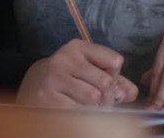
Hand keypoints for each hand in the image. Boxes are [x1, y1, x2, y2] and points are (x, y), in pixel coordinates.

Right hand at [16, 40, 138, 107]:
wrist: (33, 84)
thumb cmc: (69, 76)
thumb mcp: (89, 69)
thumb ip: (114, 79)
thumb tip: (130, 93)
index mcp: (79, 47)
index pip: (114, 61)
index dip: (116, 76)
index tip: (109, 82)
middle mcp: (65, 59)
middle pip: (106, 82)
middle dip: (109, 97)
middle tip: (103, 103)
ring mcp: (55, 78)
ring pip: (93, 98)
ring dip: (96, 108)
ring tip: (90, 107)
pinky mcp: (47, 97)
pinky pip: (77, 111)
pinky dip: (83, 115)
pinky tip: (76, 110)